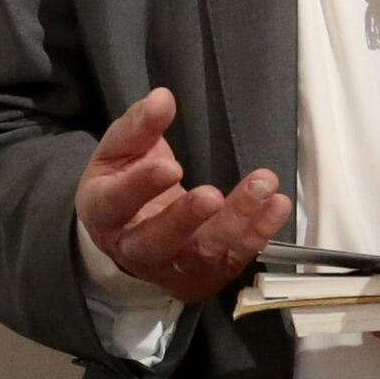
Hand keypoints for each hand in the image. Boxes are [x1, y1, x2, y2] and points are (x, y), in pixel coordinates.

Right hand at [75, 88, 293, 304]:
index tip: (172, 165)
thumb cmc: (122, 183)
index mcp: (103, 213)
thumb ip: (139, 126)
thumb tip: (162, 99)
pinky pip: (233, 260)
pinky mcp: (202, 279)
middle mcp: (133, 249)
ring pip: (203, 254)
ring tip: (264, 188)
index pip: (117, 203)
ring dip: (237, 223)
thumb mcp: (120, 150)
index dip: (142, 187)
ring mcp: (170, 270)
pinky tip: (276, 207)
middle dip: (188, 219)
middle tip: (213, 195)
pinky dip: (257, 233)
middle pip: (159, 242)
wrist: (130, 231)